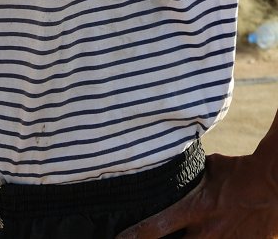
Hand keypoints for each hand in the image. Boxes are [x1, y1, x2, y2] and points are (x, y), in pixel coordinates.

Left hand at [116, 152, 277, 237]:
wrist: (274, 187)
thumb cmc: (239, 172)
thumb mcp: (209, 168)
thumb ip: (188, 174)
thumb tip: (171, 166)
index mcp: (195, 209)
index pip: (156, 227)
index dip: (134, 236)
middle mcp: (206, 233)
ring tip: (181, 238)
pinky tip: (203, 238)